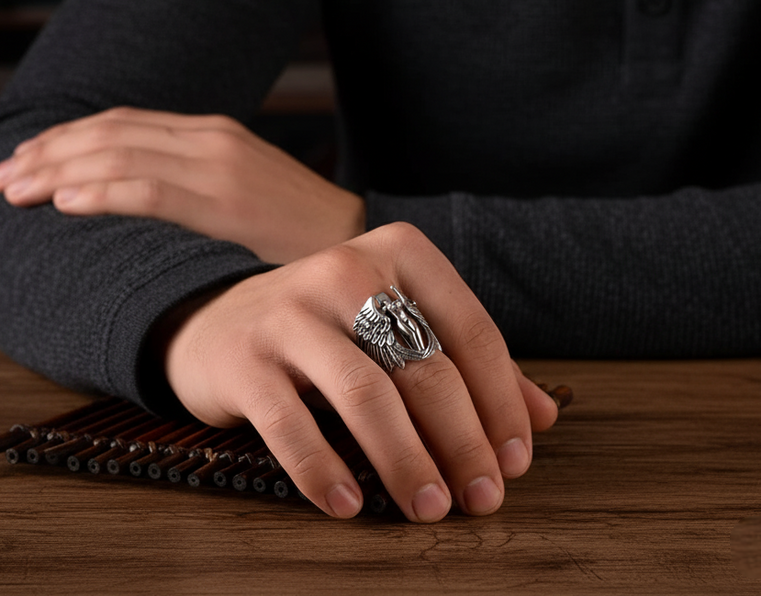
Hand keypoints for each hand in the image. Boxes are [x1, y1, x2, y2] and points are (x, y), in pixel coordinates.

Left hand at [0, 107, 364, 263]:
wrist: (356, 238)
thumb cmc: (292, 227)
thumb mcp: (239, 189)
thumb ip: (190, 184)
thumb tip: (128, 199)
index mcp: (208, 132)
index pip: (121, 124)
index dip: (64, 139)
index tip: (24, 161)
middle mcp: (208, 137)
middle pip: (109, 134)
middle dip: (47, 153)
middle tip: (2, 177)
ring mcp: (218, 163)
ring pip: (119, 156)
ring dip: (58, 171)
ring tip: (15, 190)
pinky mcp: (226, 199)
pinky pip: (150, 189)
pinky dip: (101, 192)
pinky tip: (63, 203)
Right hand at [163, 222, 559, 521]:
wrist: (216, 321)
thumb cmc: (328, 328)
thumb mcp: (397, 325)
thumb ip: (467, 361)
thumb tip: (543, 416)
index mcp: (396, 253)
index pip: (470, 330)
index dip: (502, 402)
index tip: (516, 461)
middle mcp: (345, 270)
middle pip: (424, 365)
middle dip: (463, 441)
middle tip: (482, 497)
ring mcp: (290, 311)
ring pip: (365, 392)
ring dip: (405, 460)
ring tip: (429, 507)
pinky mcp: (245, 358)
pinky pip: (291, 422)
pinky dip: (323, 469)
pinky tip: (347, 505)